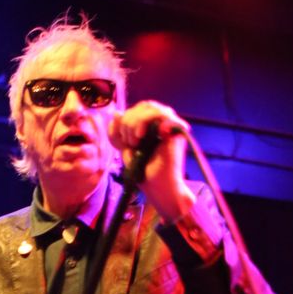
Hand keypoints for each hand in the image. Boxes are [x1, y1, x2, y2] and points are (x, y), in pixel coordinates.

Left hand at [109, 101, 194, 221]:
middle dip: (129, 121)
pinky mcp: (176, 130)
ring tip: (134, 141)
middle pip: (143, 105)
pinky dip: (147, 121)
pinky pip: (162, 114)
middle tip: (128, 141)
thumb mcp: (125, 149)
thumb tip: (116, 113)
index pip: (137, 110)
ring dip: (136, 122)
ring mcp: (170, 125)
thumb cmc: (143, 171)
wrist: (157, 187)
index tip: (121, 140)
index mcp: (151, 126)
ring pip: (151, 107)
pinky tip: (141, 136)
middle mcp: (163, 123)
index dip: (125, 120)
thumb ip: (119, 132)